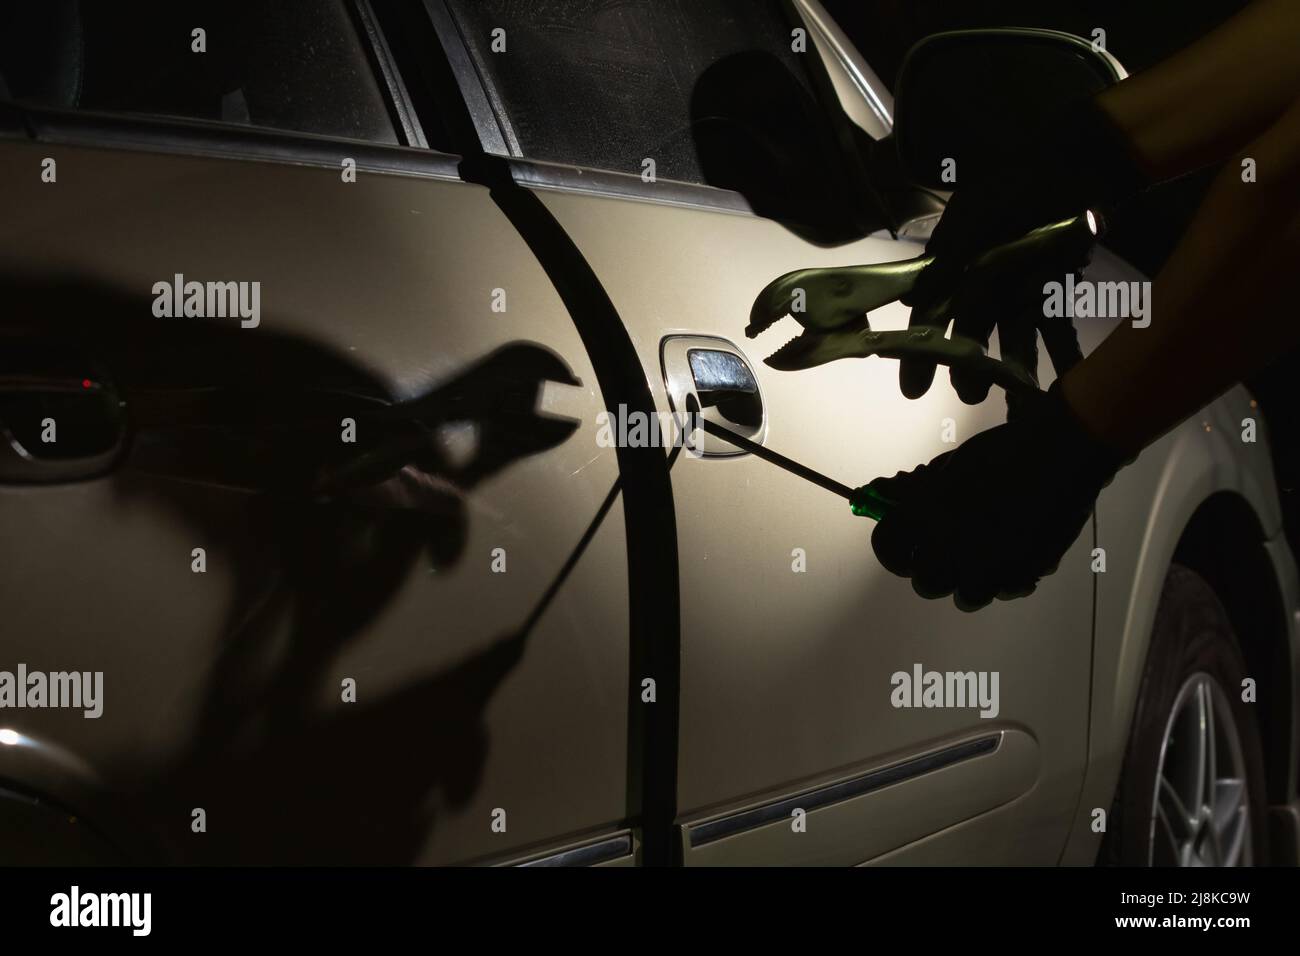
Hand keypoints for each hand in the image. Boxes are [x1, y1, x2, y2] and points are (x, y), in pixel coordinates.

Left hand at [868, 382, 1124, 608]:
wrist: (1062, 452)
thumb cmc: (1003, 450)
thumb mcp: (950, 464)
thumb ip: (916, 489)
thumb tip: (883, 495)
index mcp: (929, 514)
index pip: (887, 544)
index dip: (889, 544)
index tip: (898, 541)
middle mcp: (953, 547)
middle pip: (924, 582)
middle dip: (928, 567)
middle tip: (939, 551)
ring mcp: (990, 566)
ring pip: (963, 598)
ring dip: (965, 581)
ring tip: (975, 558)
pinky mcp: (1024, 573)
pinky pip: (1002, 592)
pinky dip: (1001, 582)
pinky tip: (1006, 560)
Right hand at [900, 95, 1151, 400]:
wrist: (1080, 162)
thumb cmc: (1020, 184)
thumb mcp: (978, 215)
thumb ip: (951, 256)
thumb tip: (914, 300)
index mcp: (955, 265)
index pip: (931, 316)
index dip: (921, 353)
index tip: (914, 390)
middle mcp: (982, 282)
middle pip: (971, 333)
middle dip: (969, 367)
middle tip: (970, 397)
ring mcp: (1018, 287)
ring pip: (1011, 337)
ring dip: (1013, 368)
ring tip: (1019, 401)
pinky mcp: (1054, 288)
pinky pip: (1055, 326)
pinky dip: (1062, 352)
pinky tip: (1070, 377)